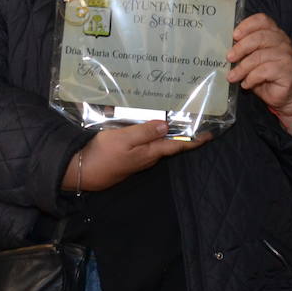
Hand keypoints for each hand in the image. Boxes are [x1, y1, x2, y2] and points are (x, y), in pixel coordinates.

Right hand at [61, 121, 209, 191]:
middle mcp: (147, 157)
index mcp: (150, 152)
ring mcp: (137, 159)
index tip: (210, 134)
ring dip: (164, 133)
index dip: (194, 140)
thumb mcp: (124, 139)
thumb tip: (167, 125)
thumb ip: (145, 131)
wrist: (81, 172)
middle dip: (180, 133)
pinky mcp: (126, 158)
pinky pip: (143, 145)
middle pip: (169, 144)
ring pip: (156, 144)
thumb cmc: (103, 154)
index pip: (177, 145)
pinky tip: (145, 126)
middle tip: (190, 119)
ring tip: (171, 118)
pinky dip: (149, 135)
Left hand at [228, 13, 291, 134]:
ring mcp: (286, 55)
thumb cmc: (266, 75)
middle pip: (259, 37)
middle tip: (229, 58)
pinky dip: (251, 78)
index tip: (234, 35)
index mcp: (274, 33)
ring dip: (242, 68)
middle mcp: (282, 41)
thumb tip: (223, 48)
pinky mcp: (287, 70)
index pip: (262, 20)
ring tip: (232, 77)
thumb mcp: (252, 59)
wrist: (286, 96)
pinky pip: (264, 71)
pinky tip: (246, 84)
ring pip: (259, 56)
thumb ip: (244, 51)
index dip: (247, 25)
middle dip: (240, 47)